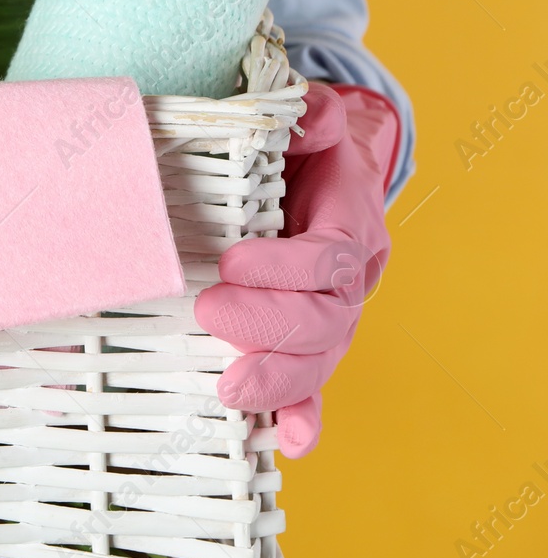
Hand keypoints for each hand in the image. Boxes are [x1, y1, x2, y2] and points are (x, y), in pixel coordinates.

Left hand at [194, 83, 399, 457]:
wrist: (317, 169)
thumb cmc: (300, 147)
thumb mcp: (307, 121)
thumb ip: (310, 116)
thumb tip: (305, 120)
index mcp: (348, 222)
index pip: (327, 255)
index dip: (286, 267)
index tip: (230, 261)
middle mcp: (348, 274)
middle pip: (327, 317)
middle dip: (270, 326)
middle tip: (210, 313)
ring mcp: (331, 311)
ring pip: (321, 358)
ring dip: (280, 382)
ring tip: (231, 392)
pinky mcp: (307, 337)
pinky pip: (311, 383)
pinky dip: (301, 414)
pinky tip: (286, 441)